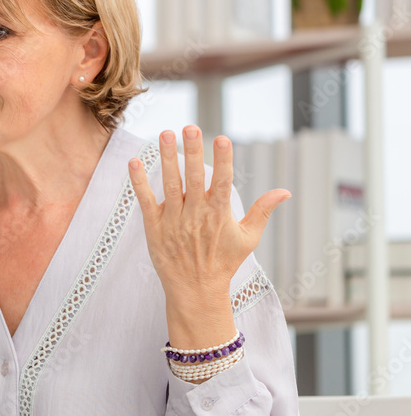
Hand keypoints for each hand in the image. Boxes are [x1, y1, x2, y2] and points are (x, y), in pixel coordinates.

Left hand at [126, 126, 289, 348]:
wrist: (196, 291)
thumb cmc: (223, 262)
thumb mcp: (248, 238)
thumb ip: (263, 211)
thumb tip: (285, 191)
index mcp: (219, 215)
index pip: (222, 182)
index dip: (223, 160)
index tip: (222, 138)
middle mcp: (196, 216)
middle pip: (195, 178)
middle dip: (193, 152)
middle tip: (190, 126)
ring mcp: (174, 221)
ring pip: (170, 184)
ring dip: (167, 159)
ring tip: (165, 133)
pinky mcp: (154, 228)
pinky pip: (146, 201)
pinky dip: (139, 182)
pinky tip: (134, 162)